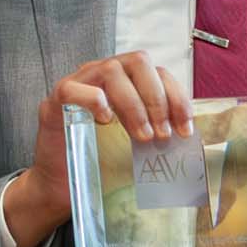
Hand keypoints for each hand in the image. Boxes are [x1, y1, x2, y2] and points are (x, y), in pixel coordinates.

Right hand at [2, 52, 192, 246]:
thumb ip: (157, 131)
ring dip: (133, 104)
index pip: (159, 72)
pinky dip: (94, 100)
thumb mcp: (136, 144)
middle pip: (138, 62)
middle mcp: (104, 74)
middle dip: (157, 98)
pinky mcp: (56, 101)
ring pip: (111, 70)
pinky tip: (105, 121)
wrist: (62, 184)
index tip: (185, 129)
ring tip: (141, 136)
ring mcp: (79, 82)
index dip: (177, 97)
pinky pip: (74, 88)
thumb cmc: (101, 160)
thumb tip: (190, 138)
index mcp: (127, 80)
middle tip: (161, 135)